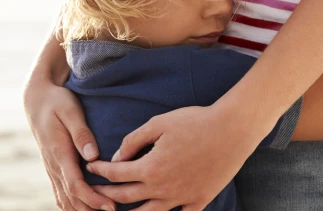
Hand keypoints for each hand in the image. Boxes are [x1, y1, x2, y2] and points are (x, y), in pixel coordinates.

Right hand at [23, 80, 115, 210]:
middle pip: (71, 198)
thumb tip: (93, 156)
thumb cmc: (57, 102)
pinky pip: (61, 193)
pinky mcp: (53, 168)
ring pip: (65, 199)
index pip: (75, 185)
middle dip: (92, 209)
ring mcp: (52, 168)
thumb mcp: (70, 111)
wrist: (36, 100)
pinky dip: (74, 205)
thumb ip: (81, 133)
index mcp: (59, 153)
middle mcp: (54, 165)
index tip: (111, 206)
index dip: (93, 199)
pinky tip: (88, 207)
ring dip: (83, 210)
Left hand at [86, 104, 263, 210]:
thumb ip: (134, 141)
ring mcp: (181, 198)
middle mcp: (163, 189)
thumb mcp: (159, 124)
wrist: (232, 130)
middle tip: (93, 191)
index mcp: (150, 168)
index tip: (91, 167)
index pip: (116, 174)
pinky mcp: (199, 200)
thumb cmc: (195, 122)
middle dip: (105, 194)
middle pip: (126, 197)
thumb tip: (117, 158)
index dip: (100, 171)